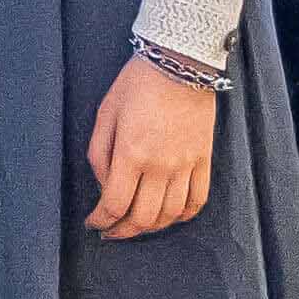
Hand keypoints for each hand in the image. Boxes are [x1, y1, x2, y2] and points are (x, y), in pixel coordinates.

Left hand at [88, 52, 217, 236]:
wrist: (180, 66)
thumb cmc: (136, 85)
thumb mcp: (105, 113)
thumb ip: (99, 154)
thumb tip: (104, 185)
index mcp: (131, 153)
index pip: (115, 204)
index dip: (101, 220)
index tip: (93, 223)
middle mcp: (161, 165)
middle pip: (143, 216)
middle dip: (123, 231)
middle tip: (110, 232)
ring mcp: (186, 165)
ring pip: (171, 214)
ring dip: (151, 226)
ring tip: (136, 226)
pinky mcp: (205, 160)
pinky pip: (198, 200)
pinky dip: (183, 216)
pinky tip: (169, 217)